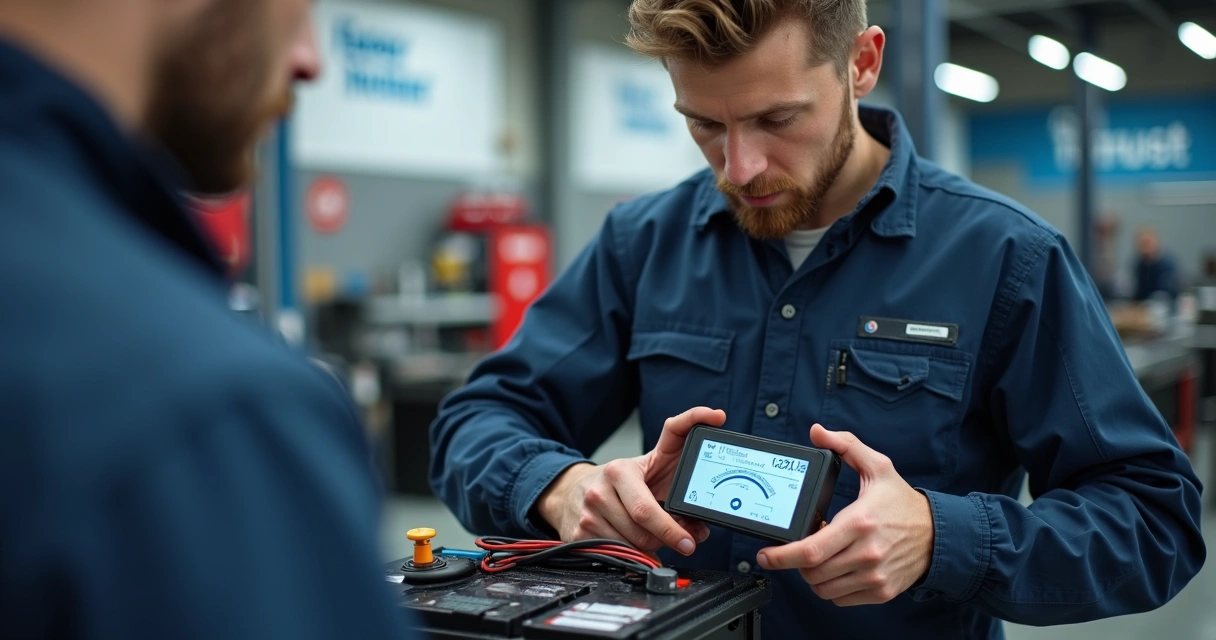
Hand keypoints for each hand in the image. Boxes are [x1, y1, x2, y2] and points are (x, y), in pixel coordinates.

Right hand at [536, 407, 725, 553]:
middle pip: (642, 534)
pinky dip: (631, 553)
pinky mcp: (578, 535)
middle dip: (667, 539)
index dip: (671, 529)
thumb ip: (685, 438)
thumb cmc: (624, 476)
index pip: (646, 510)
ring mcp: (587, 516)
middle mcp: (599, 493)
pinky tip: (633, 540)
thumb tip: (716, 418)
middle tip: (681, 539)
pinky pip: (616, 555)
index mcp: (619, 471)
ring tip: (653, 533)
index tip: (688, 541)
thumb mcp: (654, 455)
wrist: (575, 487)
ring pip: (632, 547)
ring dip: (650, 546)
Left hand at [756, 424, 933, 605]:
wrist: (939, 534)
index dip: (781, 556)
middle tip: (800, 548)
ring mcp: (874, 576)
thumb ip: (846, 445)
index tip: (766, 555)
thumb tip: (817, 432)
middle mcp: (866, 553)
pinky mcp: (881, 592)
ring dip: (813, 576)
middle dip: (796, 562)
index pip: (810, 550)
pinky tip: (837, 569)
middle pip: (812, 572)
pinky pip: (840, 599)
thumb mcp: (878, 466)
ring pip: (823, 589)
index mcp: (860, 522)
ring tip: (820, 557)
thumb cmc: (902, 502)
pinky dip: (831, 588)